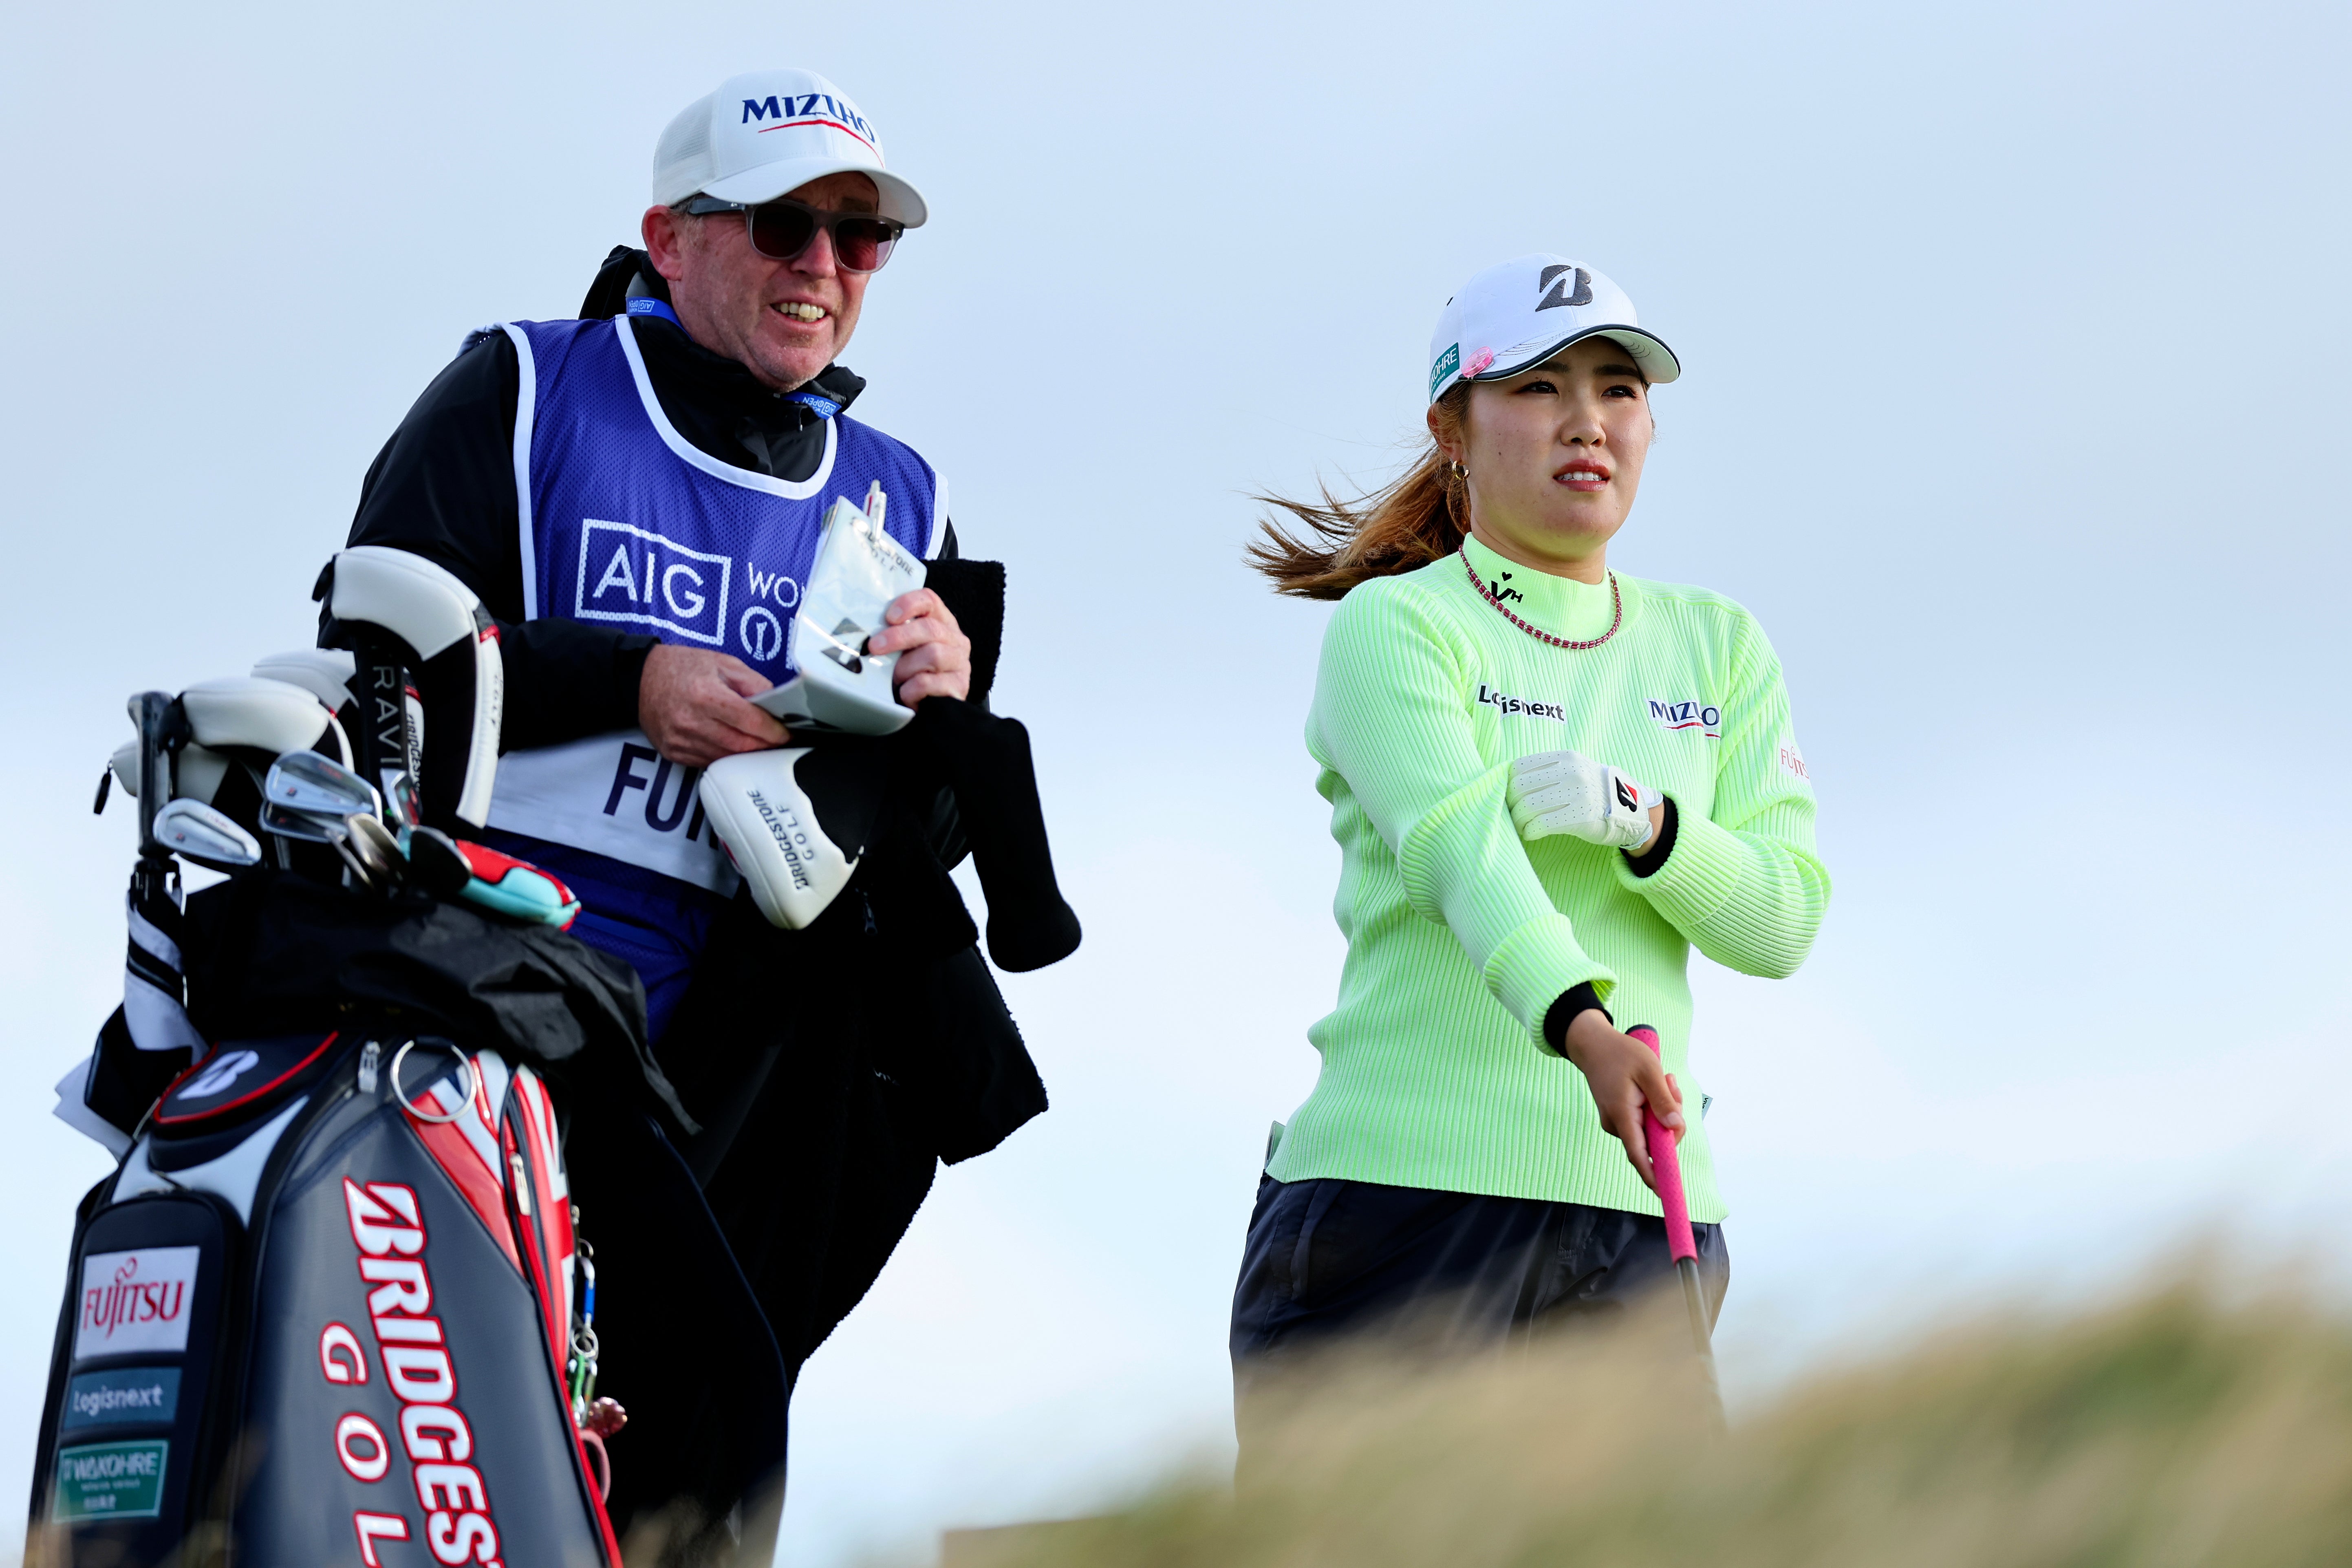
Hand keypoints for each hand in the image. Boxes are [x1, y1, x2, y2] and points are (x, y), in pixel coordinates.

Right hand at [639, 644, 789, 766]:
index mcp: (706, 695)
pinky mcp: (673, 753)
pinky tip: (732, 746)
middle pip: (741, 746)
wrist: (640, 678)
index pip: (751, 722)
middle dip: (765, 746)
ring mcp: (680, 741)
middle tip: (778, 742)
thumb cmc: (684, 667)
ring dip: (747, 754)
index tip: (786, 733)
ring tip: (759, 744)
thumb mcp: (723, 663)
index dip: (774, 731)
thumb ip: (754, 684)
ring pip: (726, 758)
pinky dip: (725, 757)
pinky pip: (708, 762)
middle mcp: (691, 722)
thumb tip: (777, 706)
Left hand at [870, 587, 969, 706]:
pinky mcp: (959, 686)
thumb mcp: (904, 648)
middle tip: (875, 647)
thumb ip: (894, 634)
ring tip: (894, 678)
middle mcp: (956, 639)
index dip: (909, 604)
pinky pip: (928, 683)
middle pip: (930, 628)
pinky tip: (905, 693)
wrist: (927, 705)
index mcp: (941, 622)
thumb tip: (865, 630)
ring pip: (932, 655)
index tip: (889, 617)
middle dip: (898, 637)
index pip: (929, 601)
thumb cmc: (911, 671)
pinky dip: (910, 689)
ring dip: (905, 667)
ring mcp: (960, 663)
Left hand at [1508, 750, 1662, 851]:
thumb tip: (1507, 781)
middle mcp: (1571, 772)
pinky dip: (1529, 831)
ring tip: (1521, 826)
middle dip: (1511, 804)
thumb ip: (1546, 769)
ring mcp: (1577, 794)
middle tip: (1513, 814)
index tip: (1510, 796)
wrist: (1630, 808)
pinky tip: (1531, 834)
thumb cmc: (1592, 789)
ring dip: (1518, 821)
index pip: (1519, 767)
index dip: (1507, 784)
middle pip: (1520, 788)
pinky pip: (1541, 825)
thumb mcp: (1574, 768)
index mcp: (1565, 757)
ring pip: (1527, 807)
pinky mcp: (1581, 818)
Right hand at [1562, 1009, 1684, 1192]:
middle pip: (1654, 1140)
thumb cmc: (1620, 1053)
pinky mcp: (1620, 1116)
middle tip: (1671, 1085)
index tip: (1666, 1191)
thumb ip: (1663, 1099)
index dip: (1653, 1174)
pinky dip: (1656, 1107)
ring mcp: (1617, 1121)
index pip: (1639, 1154)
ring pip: (1652, 1129)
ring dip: (1664, 1109)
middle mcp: (1617, 1124)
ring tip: (1663, 1079)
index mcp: (1622, 1115)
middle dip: (1671, 1120)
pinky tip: (1656, 1084)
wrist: (1593, 1045)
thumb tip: (1674, 1126)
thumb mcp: (1648, 1070)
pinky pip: (1646, 1122)